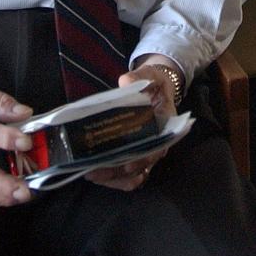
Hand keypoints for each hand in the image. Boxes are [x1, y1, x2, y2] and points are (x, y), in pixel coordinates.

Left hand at [83, 56, 182, 190]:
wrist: (155, 88)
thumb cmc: (154, 83)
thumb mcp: (150, 75)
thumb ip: (139, 77)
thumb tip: (125, 81)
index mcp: (165, 126)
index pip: (157, 148)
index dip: (143, 159)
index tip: (127, 164)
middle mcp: (158, 144)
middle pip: (141, 168)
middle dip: (118, 173)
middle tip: (94, 171)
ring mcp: (147, 152)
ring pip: (133, 176)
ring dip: (113, 179)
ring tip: (91, 174)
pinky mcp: (136, 155)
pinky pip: (128, 176)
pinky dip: (114, 179)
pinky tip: (97, 175)